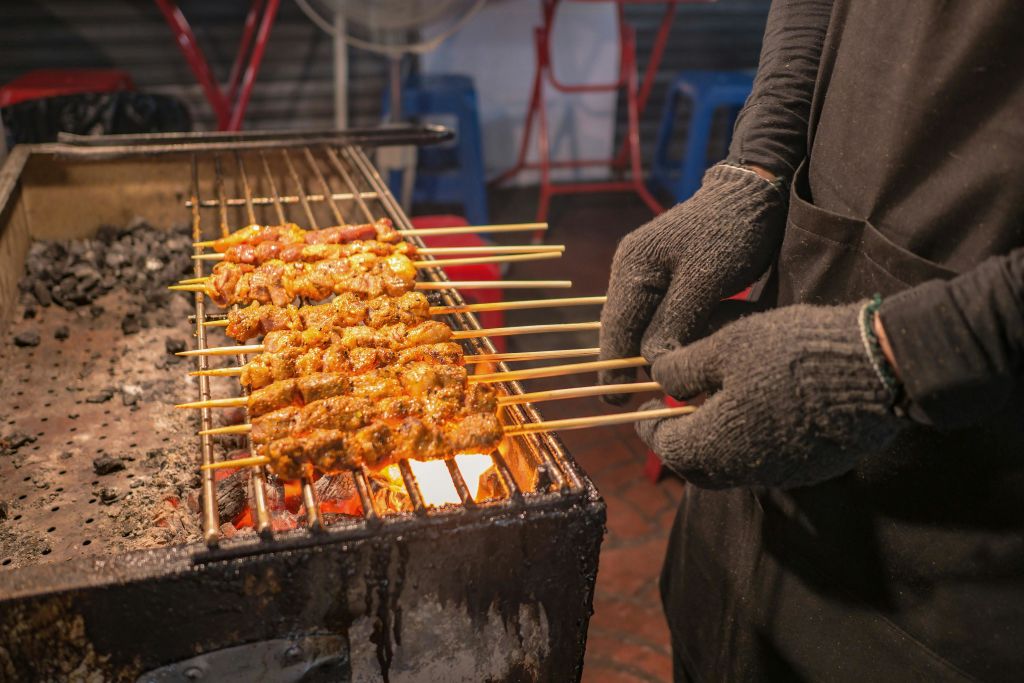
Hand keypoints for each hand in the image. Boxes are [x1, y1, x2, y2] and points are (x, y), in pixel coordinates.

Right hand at [599, 164, 786, 402]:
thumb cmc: (734, 232)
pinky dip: (662, 337)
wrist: (754, 191)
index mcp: (633, 268)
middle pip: (620, 330)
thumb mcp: (707, 280)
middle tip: (636, 402)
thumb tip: (653, 365)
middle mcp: (629, 271)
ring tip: (661, 382)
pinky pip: (654, 317)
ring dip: (648, 352)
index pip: (616, 329)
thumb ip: (676, 323)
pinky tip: (675, 354)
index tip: (616, 402)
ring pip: (637, 326)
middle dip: (629, 364)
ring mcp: (643, 273)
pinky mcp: (663, 277)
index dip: (614, 368)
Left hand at [635, 302, 905, 487]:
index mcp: (715, 445)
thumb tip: (658, 378)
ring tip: (713, 410)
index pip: (665, 447)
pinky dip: (748, 445)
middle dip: (679, 443)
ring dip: (714, 445)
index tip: (646, 408)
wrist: (877, 371)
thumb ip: (684, 368)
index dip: (649, 427)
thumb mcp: (726, 346)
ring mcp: (783, 474)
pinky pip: (766, 464)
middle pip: (696, 467)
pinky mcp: (813, 468)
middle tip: (675, 416)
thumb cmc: (792, 353)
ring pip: (732, 469)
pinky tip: (755, 414)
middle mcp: (745, 471)